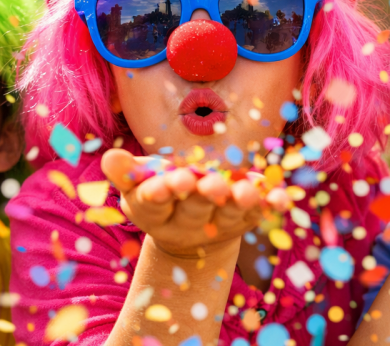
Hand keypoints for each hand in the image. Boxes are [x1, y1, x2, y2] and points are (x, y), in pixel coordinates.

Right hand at [102, 149, 289, 257]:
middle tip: (210, 184)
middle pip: (195, 209)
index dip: (163, 194)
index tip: (171, 182)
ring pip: (229, 214)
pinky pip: (260, 214)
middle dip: (203, 196)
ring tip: (246, 192)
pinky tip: (280, 197)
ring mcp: (219, 224)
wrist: (188, 232)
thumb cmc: (158, 195)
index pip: (156, 205)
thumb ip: (125, 172)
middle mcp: (188, 223)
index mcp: (155, 213)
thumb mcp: (136, 185)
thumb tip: (109, 157)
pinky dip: (271, 205)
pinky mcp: (245, 221)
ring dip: (239, 203)